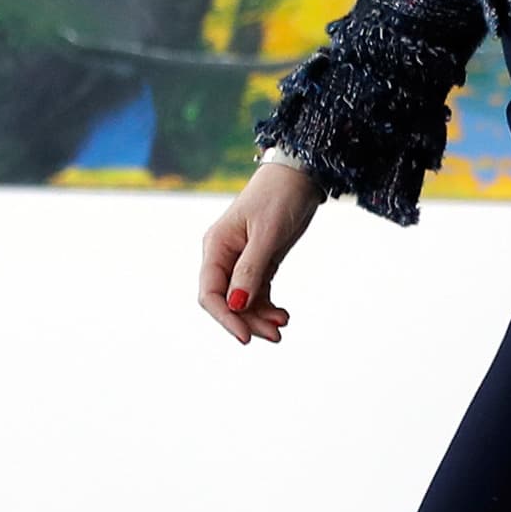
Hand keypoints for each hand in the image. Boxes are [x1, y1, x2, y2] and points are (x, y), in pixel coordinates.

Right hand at [197, 162, 321, 345]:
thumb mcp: (267, 233)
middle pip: (226, 300)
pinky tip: (283, 315)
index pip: (210, 292)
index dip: (225, 317)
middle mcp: (224, 255)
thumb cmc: (280, 196)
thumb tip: (236, 304)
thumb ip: (251, 269)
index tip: (244, 337)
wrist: (300, 174)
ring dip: (260, 316)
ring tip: (283, 325)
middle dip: (247, 320)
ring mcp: (241, 260)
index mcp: (216, 246)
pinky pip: (257, 291)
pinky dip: (267, 305)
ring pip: (243, 299)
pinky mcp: (259, 261)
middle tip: (274, 336)